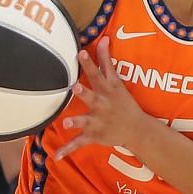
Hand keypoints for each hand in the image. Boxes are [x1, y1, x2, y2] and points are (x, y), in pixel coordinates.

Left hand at [56, 37, 153, 160]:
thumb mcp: (118, 81)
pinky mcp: (93, 135)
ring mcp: (98, 121)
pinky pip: (79, 143)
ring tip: (66, 123)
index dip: (90, 63)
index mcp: (107, 90)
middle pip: (92, 97)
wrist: (136, 129)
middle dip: (84, 93)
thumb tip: (104, 38)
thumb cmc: (123, 102)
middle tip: (75, 88)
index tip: (81, 53)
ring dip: (76, 122)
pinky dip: (67, 150)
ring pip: (85, 121)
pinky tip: (56, 156)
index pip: (99, 73)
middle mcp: (102, 105)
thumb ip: (107, 61)